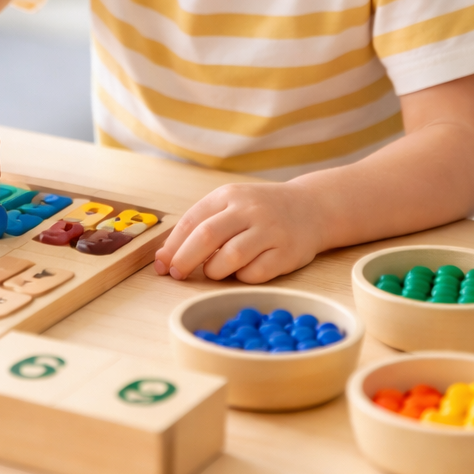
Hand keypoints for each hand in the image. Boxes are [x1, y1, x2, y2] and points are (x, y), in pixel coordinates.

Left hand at [154, 181, 322, 282]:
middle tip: (177, 275)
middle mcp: (250, 210)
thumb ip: (202, 225)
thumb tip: (166, 258)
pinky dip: (242, 277)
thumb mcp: (232, 205)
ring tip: (214, 272)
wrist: (311, 208)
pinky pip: (255, 273)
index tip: (162, 265)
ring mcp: (270, 230)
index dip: (173, 246)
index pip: (192, 221)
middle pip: (207, 237)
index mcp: (230, 195)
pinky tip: (243, 271)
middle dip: (185, 260)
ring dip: (214, 271)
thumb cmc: (261, 211)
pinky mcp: (287, 253)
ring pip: (230, 257)